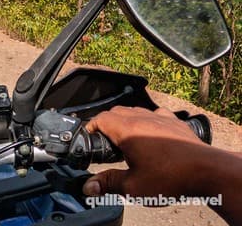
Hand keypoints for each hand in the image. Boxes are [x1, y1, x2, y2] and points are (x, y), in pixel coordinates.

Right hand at [82, 106, 209, 197]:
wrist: (208, 172)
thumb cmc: (172, 178)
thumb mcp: (133, 186)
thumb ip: (108, 184)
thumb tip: (89, 186)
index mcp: (128, 131)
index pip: (100, 118)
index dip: (91, 127)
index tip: (88, 136)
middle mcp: (143, 119)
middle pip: (116, 111)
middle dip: (106, 123)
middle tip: (104, 140)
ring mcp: (161, 119)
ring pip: (136, 110)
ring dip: (126, 120)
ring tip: (125, 138)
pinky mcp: (176, 123)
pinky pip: (157, 114)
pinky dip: (148, 119)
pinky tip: (151, 131)